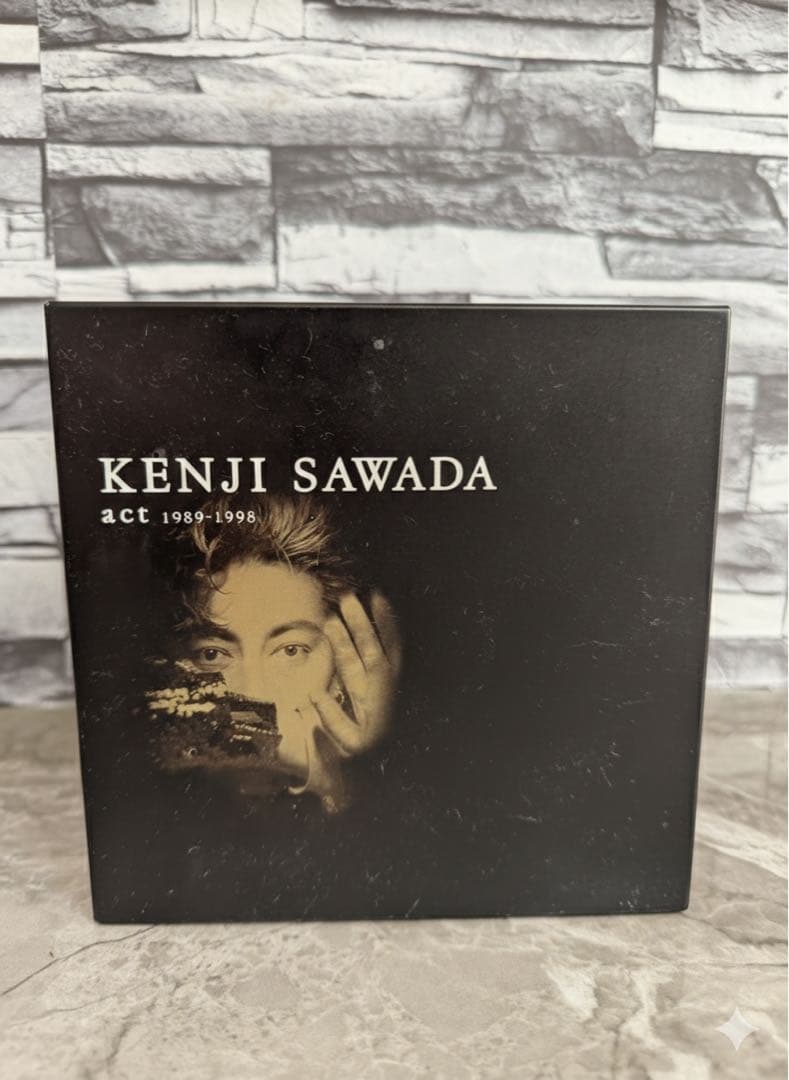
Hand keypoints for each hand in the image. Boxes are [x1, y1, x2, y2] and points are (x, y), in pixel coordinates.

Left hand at [301, 591, 401, 759]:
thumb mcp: (350, 709)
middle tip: (348, 597)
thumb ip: (342, 681)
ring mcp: (374, 724)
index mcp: (380, 696)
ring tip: (328, 622)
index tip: (376, 595)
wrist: (357, 788)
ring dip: (347, 649)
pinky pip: (345, 728)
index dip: (385, 625)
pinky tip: (314, 696)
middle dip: (363, 627)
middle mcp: (382, 705)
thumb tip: (328, 647)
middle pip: (374, 658)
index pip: (387, 653)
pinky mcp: (358, 749)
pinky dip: (331, 712)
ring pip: (363, 680)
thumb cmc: (352, 745)